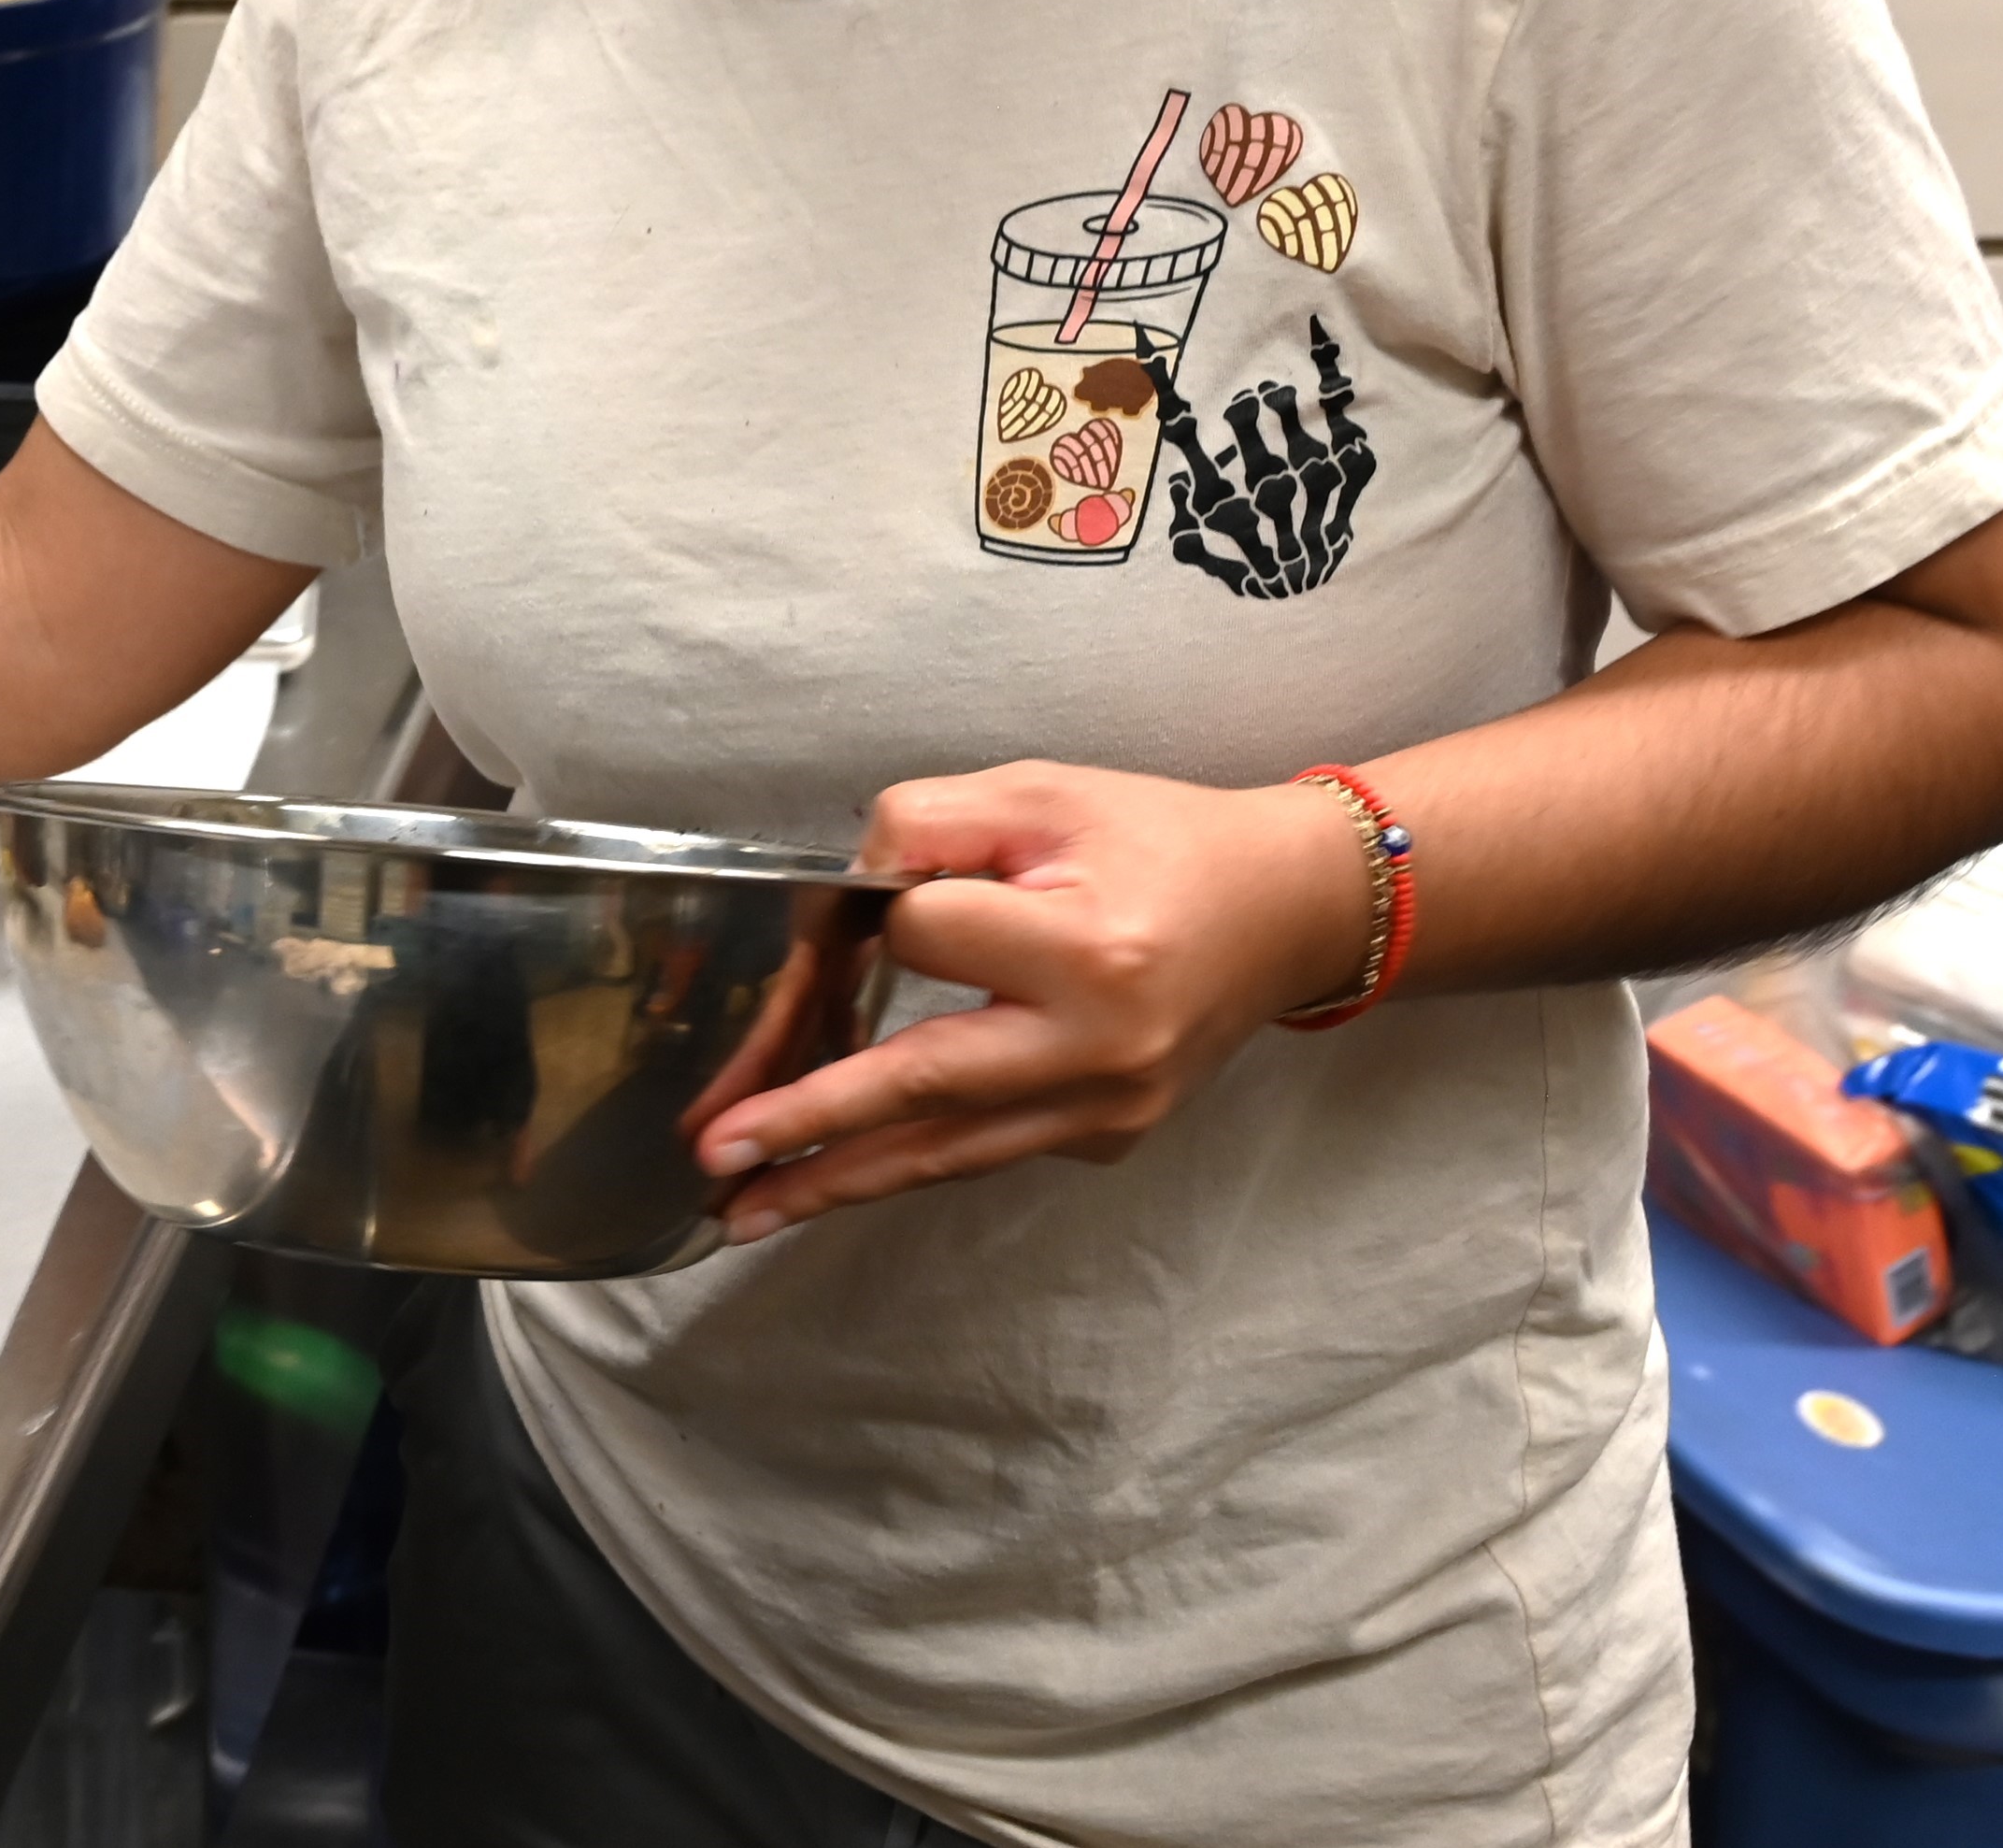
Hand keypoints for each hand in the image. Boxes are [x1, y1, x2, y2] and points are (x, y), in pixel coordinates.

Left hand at [683, 762, 1371, 1244]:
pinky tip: (834, 1174)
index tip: (892, 892)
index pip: (927, 937)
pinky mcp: (1104, 1137)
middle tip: (715, 1155)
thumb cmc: (1160, 840)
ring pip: (945, 1150)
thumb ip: (928, 827)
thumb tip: (841, 892)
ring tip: (743, 1208)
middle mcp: (1099, 1049)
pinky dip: (907, 1159)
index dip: (892, 907)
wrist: (1287, 912)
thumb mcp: (1042, 794)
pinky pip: (984, 1149)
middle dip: (807, 1124)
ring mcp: (1106, 1110)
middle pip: (921, 1088)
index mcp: (1088, 950)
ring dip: (836, 1180)